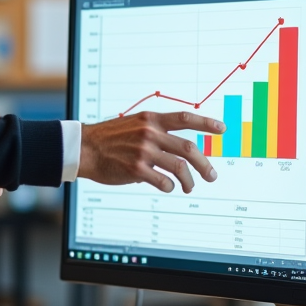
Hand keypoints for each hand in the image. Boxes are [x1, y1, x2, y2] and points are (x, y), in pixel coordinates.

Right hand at [79, 111, 222, 193]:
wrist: (83, 148)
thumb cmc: (107, 138)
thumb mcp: (133, 124)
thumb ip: (154, 132)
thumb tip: (175, 150)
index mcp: (151, 120)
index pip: (185, 118)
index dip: (206, 123)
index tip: (222, 129)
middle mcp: (150, 133)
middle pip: (189, 148)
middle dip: (204, 164)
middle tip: (211, 175)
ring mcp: (144, 151)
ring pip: (180, 167)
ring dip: (189, 181)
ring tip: (190, 187)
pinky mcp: (136, 169)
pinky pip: (163, 182)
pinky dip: (170, 187)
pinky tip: (168, 187)